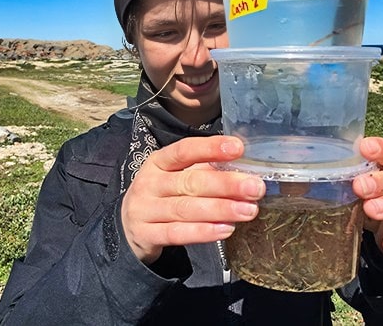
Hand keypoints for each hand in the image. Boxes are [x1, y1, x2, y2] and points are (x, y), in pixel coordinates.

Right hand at [121, 136, 265, 263]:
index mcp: (159, 161)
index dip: (211, 148)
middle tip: (255, 187)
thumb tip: (242, 163)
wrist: (128, 226)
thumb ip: (204, 169)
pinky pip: (177, 233)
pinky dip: (203, 232)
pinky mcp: (146, 234)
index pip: (184, 150)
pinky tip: (226, 229)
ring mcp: (145, 209)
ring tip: (248, 210)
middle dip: (226, 184)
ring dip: (221, 209)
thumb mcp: (175, 176)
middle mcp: (149, 182)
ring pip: (186, 208)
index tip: (238, 148)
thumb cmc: (162, 194)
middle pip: (190, 181)